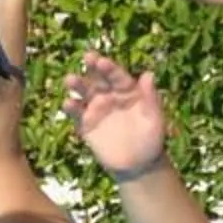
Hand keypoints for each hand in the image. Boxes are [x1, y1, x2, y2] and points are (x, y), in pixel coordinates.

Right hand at [61, 53, 168, 178]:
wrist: (138, 165)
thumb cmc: (151, 139)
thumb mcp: (155, 118)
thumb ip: (151, 98)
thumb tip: (148, 74)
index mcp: (127, 90)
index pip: (117, 75)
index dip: (109, 68)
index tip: (102, 61)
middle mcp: (110, 96)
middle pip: (98, 79)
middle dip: (92, 68)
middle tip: (86, 57)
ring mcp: (96, 110)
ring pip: (84, 93)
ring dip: (77, 85)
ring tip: (70, 79)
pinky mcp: (86, 125)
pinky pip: (77, 115)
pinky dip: (71, 108)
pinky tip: (68, 103)